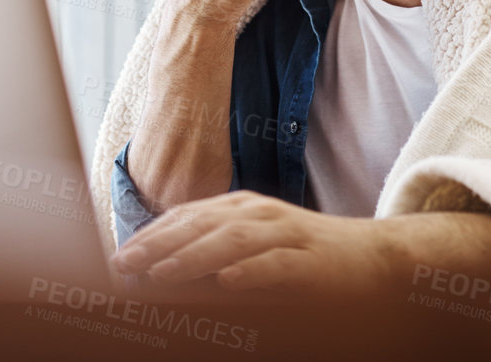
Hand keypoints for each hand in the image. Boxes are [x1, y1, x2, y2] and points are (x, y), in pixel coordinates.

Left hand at [109, 191, 401, 297]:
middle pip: (202, 224)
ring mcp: (287, 233)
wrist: (369, 257)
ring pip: (233, 241)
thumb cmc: (302, 255)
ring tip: (160, 273)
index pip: (187, 215)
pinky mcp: (311, 260)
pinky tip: (226, 283)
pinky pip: (277, 264)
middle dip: (159, 244)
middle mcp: (260, 213)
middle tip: (125, 264)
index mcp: (241, 207)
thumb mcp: (253, 246)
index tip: (121, 255)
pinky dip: (250, 272)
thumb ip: (213, 252)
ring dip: (193, 257)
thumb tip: (160, 271)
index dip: (152, 234)